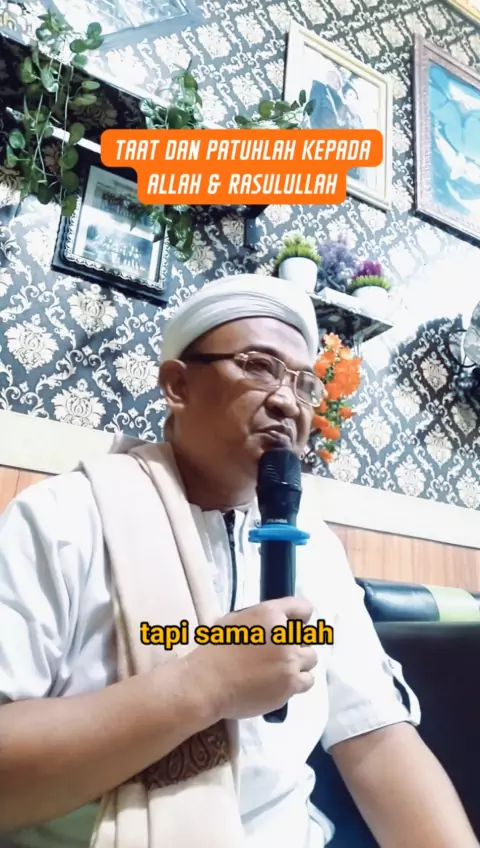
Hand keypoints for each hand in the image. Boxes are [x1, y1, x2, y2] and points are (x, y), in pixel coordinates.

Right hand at [187, 596, 316, 719]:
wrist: (208, 683)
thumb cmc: (215, 651)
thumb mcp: (236, 620)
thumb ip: (262, 620)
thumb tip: (275, 625)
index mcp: (270, 614)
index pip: (303, 608)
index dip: (299, 618)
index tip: (293, 627)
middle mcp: (285, 636)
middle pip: (307, 638)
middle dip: (296, 644)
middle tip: (278, 654)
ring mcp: (290, 661)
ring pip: (311, 659)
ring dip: (298, 663)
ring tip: (280, 671)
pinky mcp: (290, 685)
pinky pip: (307, 681)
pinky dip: (297, 682)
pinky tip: (281, 683)